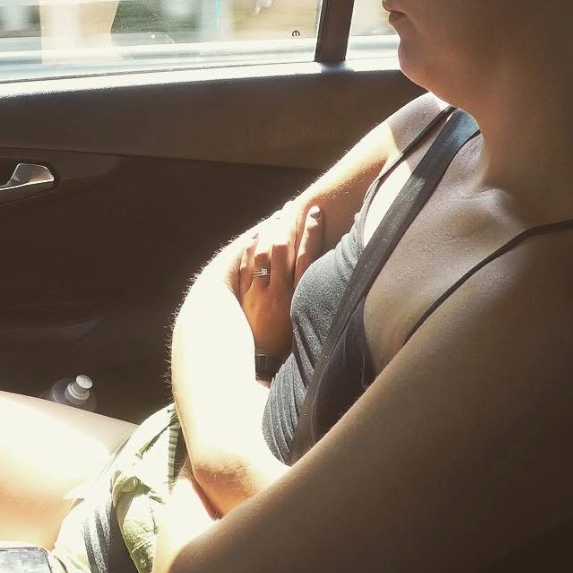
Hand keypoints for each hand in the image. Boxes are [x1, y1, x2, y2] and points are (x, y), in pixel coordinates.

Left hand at [236, 200, 324, 359]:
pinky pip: (246, 266)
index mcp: (297, 298)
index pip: (306, 256)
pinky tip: (256, 235)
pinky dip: (251, 248)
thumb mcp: (307, 322)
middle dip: (288, 223)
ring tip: (278, 214)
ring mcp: (258, 293)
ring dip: (270, 230)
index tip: (315, 212)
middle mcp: (277, 292)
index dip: (311, 232)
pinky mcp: (244, 297)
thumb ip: (316, 296)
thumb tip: (328, 271)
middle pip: (283, 248)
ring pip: (263, 253)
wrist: (261, 367)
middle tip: (293, 204)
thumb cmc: (290, 346)